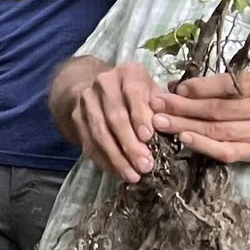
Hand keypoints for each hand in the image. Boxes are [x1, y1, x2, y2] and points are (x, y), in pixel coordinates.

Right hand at [63, 61, 163, 180]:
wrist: (100, 89)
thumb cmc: (138, 94)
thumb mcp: (153, 93)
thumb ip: (163, 108)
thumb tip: (172, 127)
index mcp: (128, 73)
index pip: (133, 94)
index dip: (140, 116)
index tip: (148, 137)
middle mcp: (104, 83)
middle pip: (115, 117)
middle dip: (130, 144)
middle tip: (145, 165)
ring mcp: (86, 100)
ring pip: (100, 132)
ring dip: (117, 157)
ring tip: (132, 175)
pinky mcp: (77, 118)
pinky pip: (89, 143)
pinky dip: (104, 160)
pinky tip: (117, 173)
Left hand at [153, 70, 249, 165]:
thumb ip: (221, 83)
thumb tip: (177, 85)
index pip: (227, 84)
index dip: (199, 87)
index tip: (175, 88)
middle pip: (217, 109)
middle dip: (182, 107)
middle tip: (157, 105)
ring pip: (217, 130)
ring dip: (185, 126)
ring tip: (160, 122)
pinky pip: (226, 151)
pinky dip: (203, 146)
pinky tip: (184, 140)